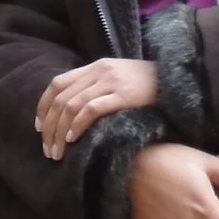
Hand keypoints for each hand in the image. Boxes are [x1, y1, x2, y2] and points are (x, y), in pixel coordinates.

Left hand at [35, 58, 158, 159]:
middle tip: (48, 149)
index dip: (43, 106)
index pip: (58, 83)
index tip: (39, 128)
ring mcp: (111, 82)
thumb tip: (71, 113)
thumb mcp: (119, 80)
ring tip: (58, 151)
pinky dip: (78, 125)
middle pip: (61, 98)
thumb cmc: (148, 86)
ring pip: (72, 106)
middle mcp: (100, 71)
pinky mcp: (123, 95)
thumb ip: (97, 88)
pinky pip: (92, 109)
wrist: (178, 80)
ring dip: (60, 132)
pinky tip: (73, 139)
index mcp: (96, 66)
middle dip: (49, 127)